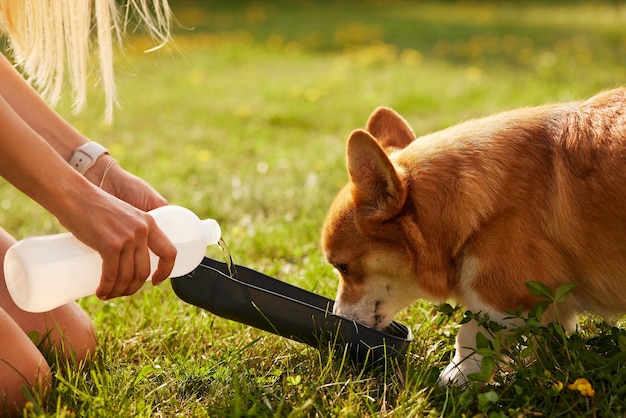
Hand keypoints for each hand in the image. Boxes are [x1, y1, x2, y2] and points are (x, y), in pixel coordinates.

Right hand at [75, 156, 176, 298]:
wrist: (73, 194)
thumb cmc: (92, 205)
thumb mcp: (122, 215)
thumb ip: (128, 230)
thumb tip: (126, 255)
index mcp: (149, 223)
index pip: (170, 252)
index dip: (165, 271)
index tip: (155, 281)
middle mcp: (143, 230)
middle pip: (144, 271)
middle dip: (132, 287)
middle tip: (119, 292)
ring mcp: (127, 237)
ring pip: (128, 276)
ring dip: (118, 291)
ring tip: (107, 294)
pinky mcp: (110, 244)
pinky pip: (112, 274)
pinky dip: (107, 288)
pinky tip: (101, 293)